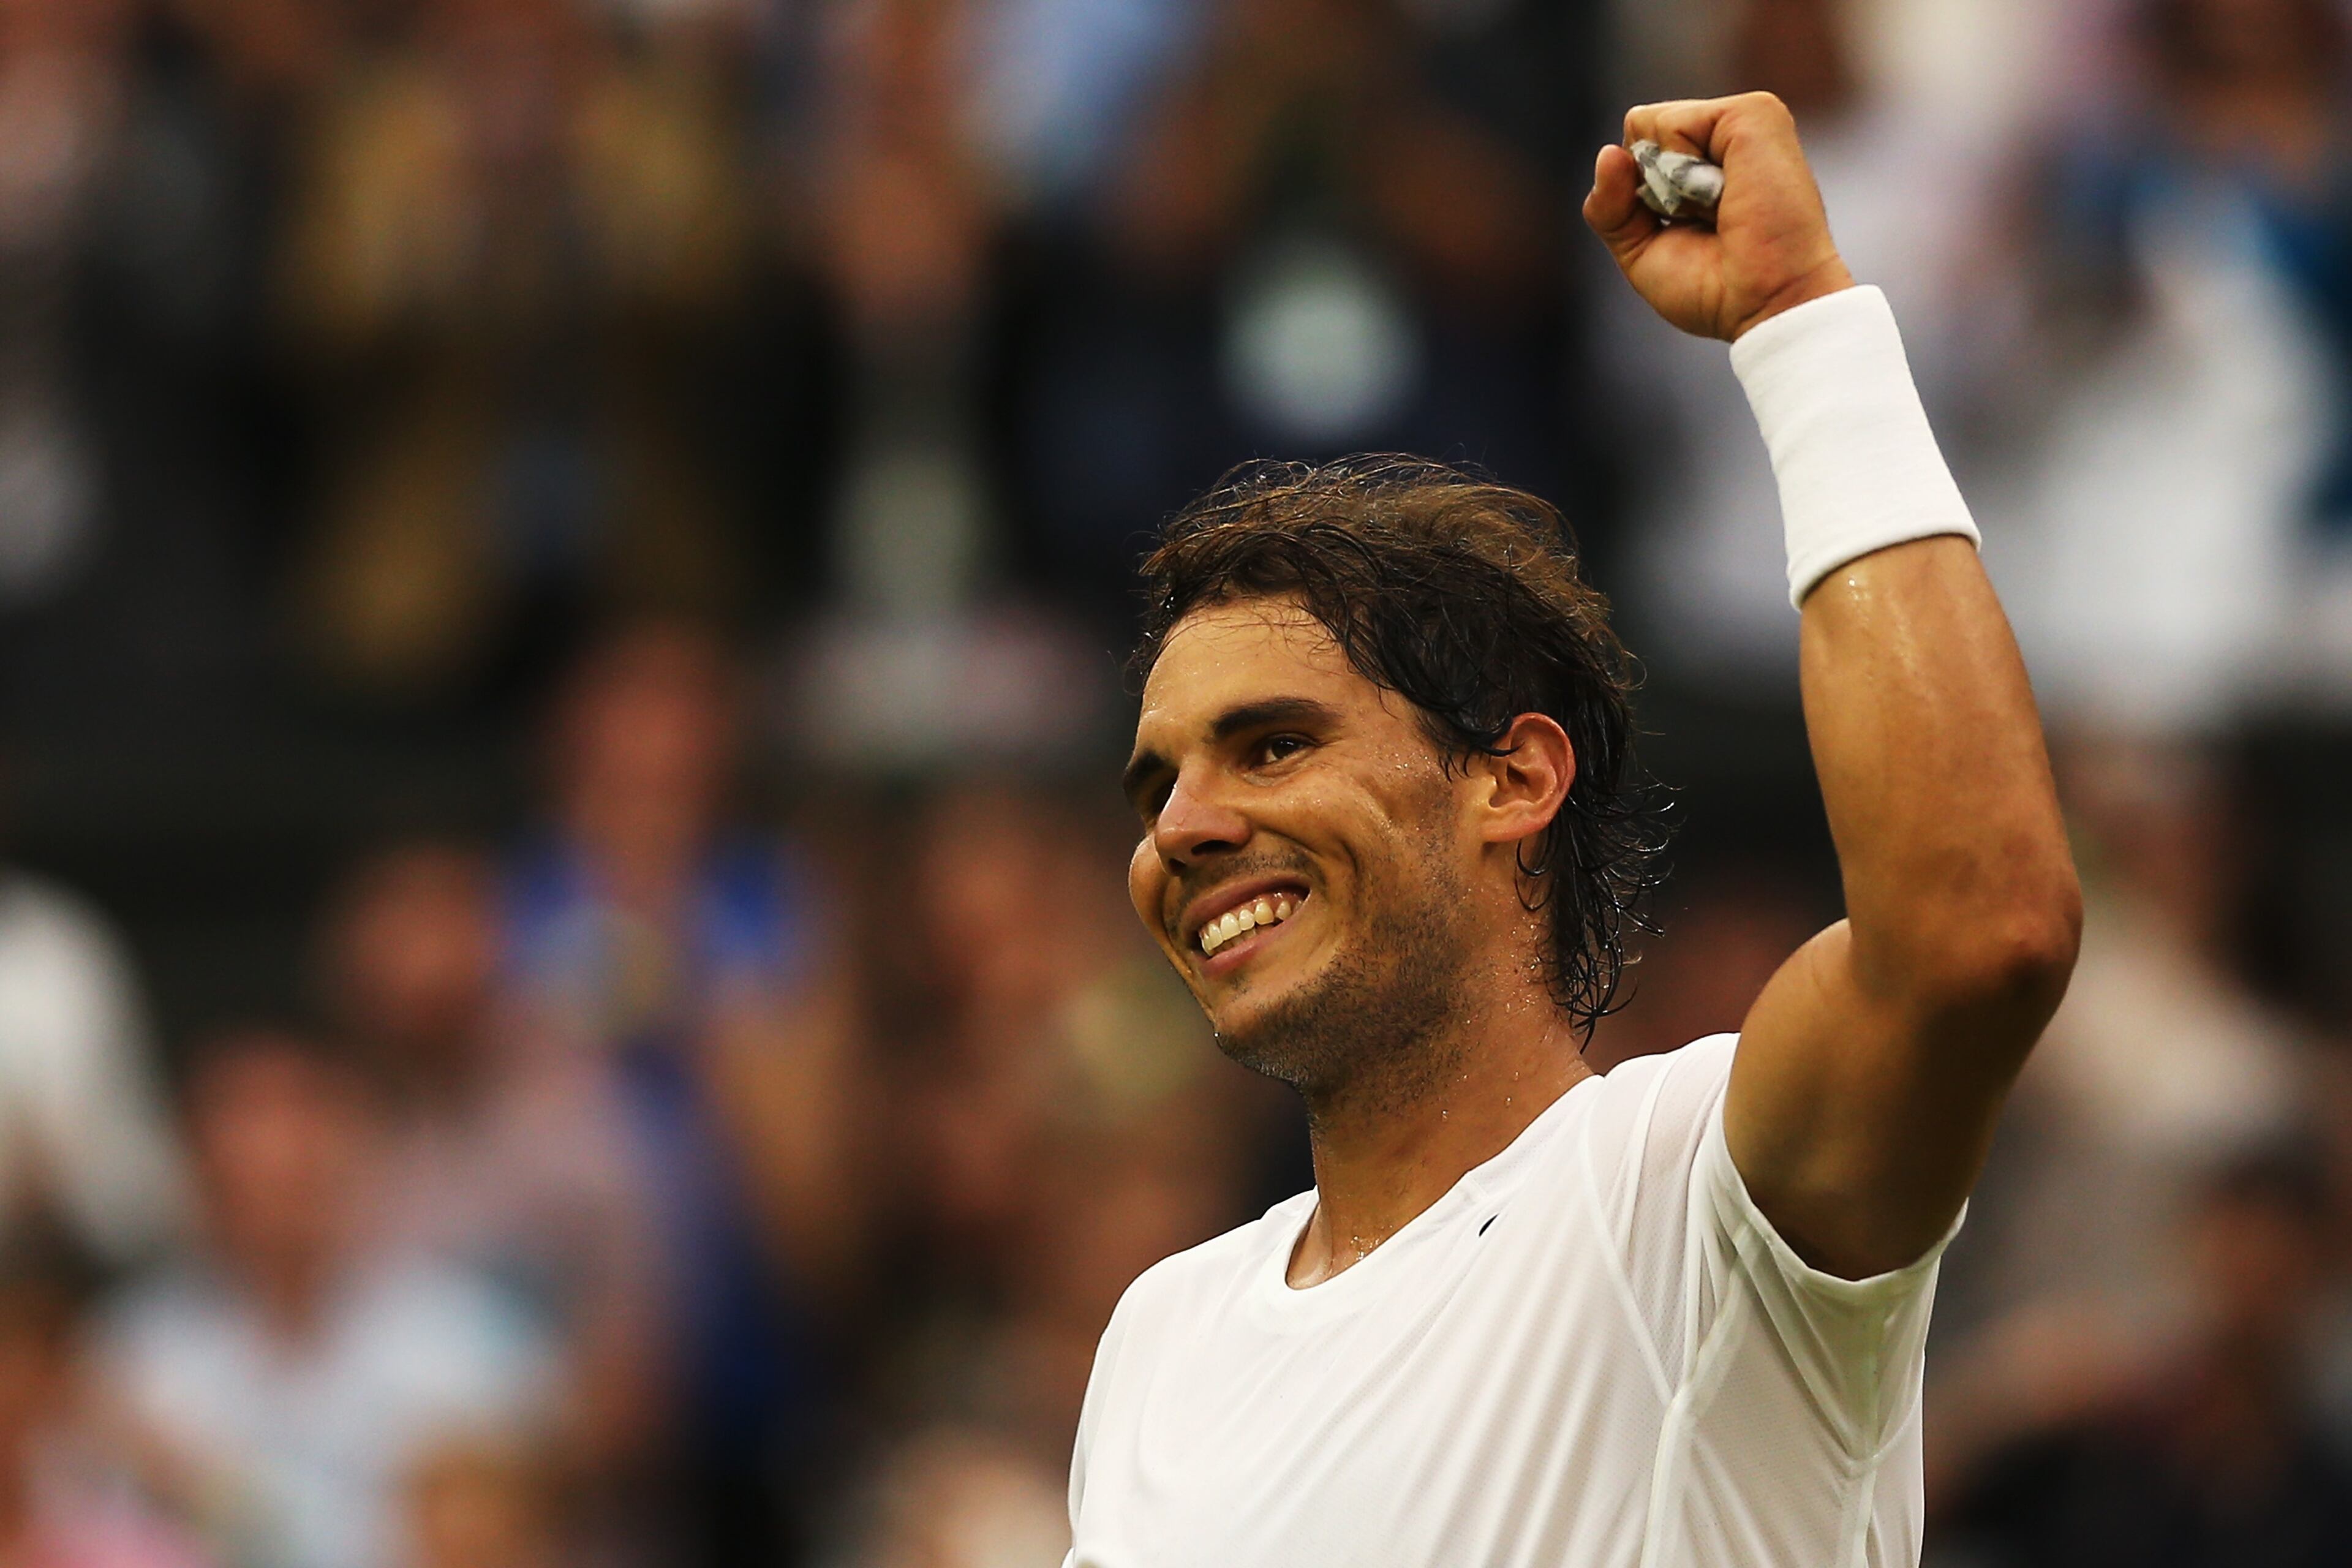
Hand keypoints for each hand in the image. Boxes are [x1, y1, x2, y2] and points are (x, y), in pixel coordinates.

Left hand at [1583, 93, 1852, 341]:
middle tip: (1704, 221)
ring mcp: (1742, 119)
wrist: (1767, 305)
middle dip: (1649, 186)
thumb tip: (1608, 152)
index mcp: (1706, 160)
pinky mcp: (1754, 113)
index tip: (1684, 228)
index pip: (1635, 147)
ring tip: (1718, 208)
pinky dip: (1680, 167)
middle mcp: (1724, 134)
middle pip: (1637, 130)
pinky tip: (1721, 195)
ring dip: (1667, 182)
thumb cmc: (1716, 290)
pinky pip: (1671, 123)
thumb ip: (1609, 207)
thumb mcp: (1640, 251)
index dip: (1637, 194)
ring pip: (1647, 122)